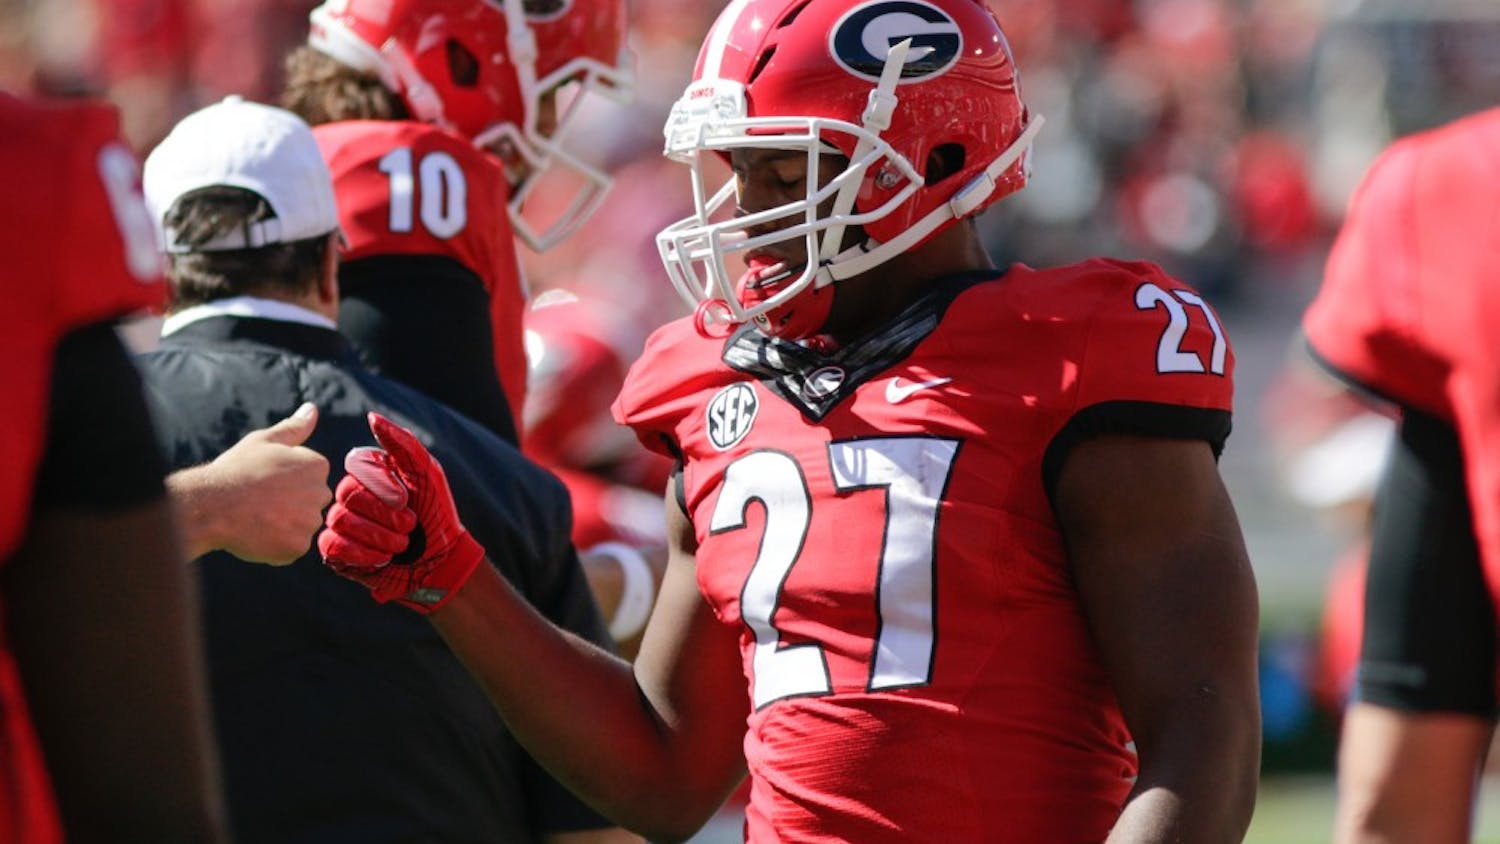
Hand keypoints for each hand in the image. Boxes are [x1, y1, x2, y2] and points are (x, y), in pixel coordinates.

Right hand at [169, 402, 331, 562]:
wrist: (211, 505)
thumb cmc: (236, 470)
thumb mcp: (264, 441)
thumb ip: (294, 428)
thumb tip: (312, 409)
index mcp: (316, 465)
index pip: (310, 479)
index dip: (285, 482)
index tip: (266, 481)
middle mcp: (320, 492)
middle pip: (309, 503)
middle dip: (290, 505)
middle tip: (260, 501)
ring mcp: (310, 521)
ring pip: (300, 527)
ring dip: (283, 526)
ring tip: (256, 517)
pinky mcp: (298, 546)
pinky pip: (291, 548)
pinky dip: (276, 546)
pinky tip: (256, 534)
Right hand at [318, 412, 485, 612]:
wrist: (442, 559)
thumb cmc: (437, 512)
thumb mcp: (427, 472)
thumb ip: (402, 443)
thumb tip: (371, 417)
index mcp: (369, 472)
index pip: (356, 466)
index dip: (382, 485)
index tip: (407, 499)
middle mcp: (351, 494)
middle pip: (348, 494)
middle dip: (385, 514)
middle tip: (410, 526)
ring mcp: (341, 522)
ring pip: (340, 520)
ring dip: (379, 535)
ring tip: (402, 543)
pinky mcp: (336, 552)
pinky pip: (332, 546)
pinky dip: (363, 553)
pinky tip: (384, 558)